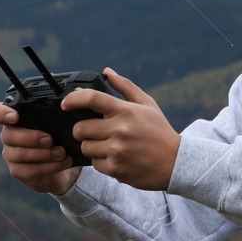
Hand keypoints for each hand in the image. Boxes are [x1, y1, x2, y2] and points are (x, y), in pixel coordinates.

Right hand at [0, 101, 80, 195]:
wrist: (60, 165)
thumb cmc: (56, 138)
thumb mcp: (57, 123)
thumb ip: (58, 110)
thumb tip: (74, 94)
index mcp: (14, 118)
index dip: (1, 114)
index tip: (14, 116)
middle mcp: (8, 135)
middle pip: (9, 135)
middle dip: (32, 137)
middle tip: (50, 139)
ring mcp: (10, 154)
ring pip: (19, 154)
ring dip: (43, 154)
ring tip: (62, 152)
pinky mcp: (17, 171)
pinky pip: (28, 170)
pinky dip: (49, 166)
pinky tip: (62, 162)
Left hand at [65, 69, 180, 190]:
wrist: (176, 163)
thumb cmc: (159, 131)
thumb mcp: (147, 105)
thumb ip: (125, 87)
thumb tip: (107, 72)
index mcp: (125, 111)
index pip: (92, 99)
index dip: (73, 99)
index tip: (65, 103)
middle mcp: (119, 130)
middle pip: (80, 129)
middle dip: (82, 130)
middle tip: (92, 131)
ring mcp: (117, 151)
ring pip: (85, 147)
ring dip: (92, 147)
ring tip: (107, 145)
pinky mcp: (116, 169)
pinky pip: (95, 164)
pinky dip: (102, 162)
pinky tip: (116, 158)